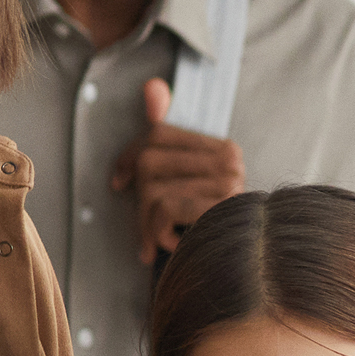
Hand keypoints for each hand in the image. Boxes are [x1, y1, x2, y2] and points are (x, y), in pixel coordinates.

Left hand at [111, 78, 245, 264]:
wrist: (235, 268)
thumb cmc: (199, 227)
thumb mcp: (179, 183)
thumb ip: (165, 135)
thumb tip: (152, 87)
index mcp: (222, 148)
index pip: (155, 134)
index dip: (127, 158)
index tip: (119, 184)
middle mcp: (230, 161)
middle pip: (148, 162)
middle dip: (138, 200)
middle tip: (145, 226)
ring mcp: (229, 184)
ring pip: (151, 189)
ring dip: (146, 224)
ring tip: (158, 240)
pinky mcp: (221, 207)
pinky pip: (163, 208)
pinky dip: (157, 233)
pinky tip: (171, 245)